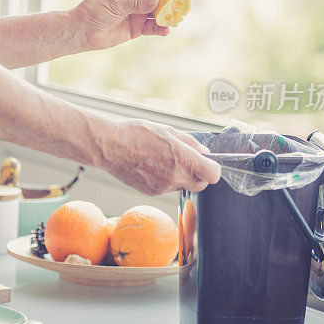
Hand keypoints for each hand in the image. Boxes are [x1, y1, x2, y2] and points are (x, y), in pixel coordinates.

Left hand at [68, 0, 173, 50]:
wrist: (83, 31)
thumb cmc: (95, 10)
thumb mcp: (116, 3)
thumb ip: (137, 2)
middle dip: (171, 1)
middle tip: (179, 8)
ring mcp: (139, 12)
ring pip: (160, 12)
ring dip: (168, 16)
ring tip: (174, 22)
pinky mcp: (138, 27)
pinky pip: (154, 27)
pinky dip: (161, 29)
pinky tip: (164, 31)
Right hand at [103, 119, 221, 193]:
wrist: (110, 147)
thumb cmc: (136, 134)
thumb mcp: (167, 130)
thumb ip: (189, 142)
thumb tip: (203, 152)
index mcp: (182, 158)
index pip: (213, 174)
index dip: (213, 169)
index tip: (208, 164)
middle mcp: (175, 176)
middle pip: (201, 185)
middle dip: (199, 175)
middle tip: (188, 163)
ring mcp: (163, 186)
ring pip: (182, 186)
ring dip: (180, 177)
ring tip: (164, 161)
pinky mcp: (152, 192)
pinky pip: (166, 188)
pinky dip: (165, 180)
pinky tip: (152, 167)